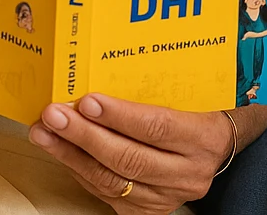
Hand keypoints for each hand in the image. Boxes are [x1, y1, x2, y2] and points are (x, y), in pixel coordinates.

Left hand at [28, 94, 232, 213]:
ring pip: (112, 181)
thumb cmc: (202, 110)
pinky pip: (107, 194)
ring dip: (72, 156)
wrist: (221, 148)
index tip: (87, 101)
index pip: (156, 127)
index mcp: (204, 137)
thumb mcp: (193, 92)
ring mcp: (169, 197)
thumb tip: (103, 67)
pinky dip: (80, 172)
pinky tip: (63, 152)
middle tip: (54, 115)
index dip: (119, 115)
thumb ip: (157, 85)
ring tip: (45, 133)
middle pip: (129, 158)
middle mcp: (189, 173)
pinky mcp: (150, 211)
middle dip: (84, 136)